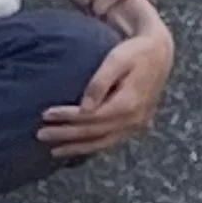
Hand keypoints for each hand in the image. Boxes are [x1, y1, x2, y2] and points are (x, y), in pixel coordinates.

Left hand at [39, 23, 174, 160]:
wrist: (160, 52)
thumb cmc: (135, 51)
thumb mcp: (117, 59)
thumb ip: (100, 83)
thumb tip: (84, 108)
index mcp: (128, 104)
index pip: (91, 117)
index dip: (67, 118)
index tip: (46, 114)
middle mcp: (134, 119)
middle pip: (94, 133)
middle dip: (66, 135)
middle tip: (41, 135)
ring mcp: (137, 125)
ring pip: (103, 142)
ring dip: (77, 148)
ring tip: (54, 151)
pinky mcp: (137, 125)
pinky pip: (112, 141)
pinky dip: (93, 147)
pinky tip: (77, 148)